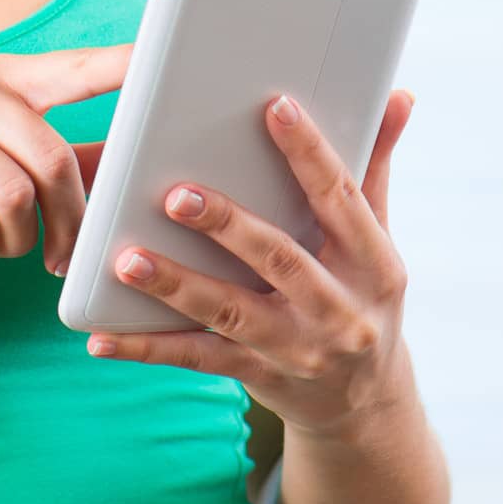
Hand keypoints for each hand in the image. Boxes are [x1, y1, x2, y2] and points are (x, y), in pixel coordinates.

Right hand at [0, 43, 129, 274]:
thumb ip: (53, 154)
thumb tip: (124, 163)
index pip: (72, 67)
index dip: (120, 65)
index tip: (165, 60)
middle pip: (48, 156)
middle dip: (67, 218)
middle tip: (62, 255)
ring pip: (8, 191)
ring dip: (18, 238)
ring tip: (8, 248)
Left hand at [87, 87, 416, 437]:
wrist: (366, 408)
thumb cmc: (363, 297)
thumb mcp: (379, 241)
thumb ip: (374, 168)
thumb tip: (399, 95)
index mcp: (374, 263)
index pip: (340, 199)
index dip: (309, 152)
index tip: (275, 107)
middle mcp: (339, 309)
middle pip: (279, 258)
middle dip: (227, 226)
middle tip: (176, 195)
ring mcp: (297, 350)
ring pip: (230, 314)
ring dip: (176, 285)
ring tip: (127, 260)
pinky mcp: (258, 378)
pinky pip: (197, 359)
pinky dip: (147, 348)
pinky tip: (102, 335)